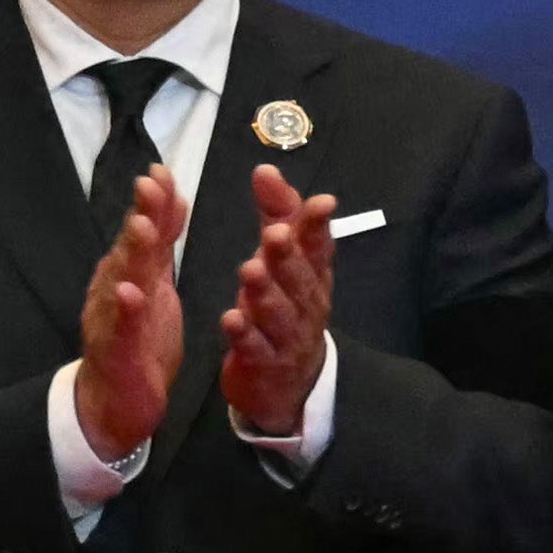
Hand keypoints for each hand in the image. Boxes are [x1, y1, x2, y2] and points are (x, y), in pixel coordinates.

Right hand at [67, 159, 192, 464]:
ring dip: (130, 254)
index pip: (144, 232)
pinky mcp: (117, 352)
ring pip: (121, 282)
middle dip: (140, 215)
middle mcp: (116, 290)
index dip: (153, 202)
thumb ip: (160, 245)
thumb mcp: (155, 285)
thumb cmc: (139, 339)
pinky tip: (131, 293)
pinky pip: (121, 329)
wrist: (117, 401)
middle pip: (130, 248)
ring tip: (142, 227)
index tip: (162, 170)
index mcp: (131, 274)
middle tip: (149, 183)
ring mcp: (112, 320)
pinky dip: (126, 311)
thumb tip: (169, 198)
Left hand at [213, 163, 338, 442]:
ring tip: (250, 271)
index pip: (319, 246)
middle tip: (276, 234)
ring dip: (266, 292)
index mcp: (313, 276)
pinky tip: (231, 320)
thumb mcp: (284, 261)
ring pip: (279, 312)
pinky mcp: (265, 363)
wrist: (290, 383)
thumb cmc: (284, 308)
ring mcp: (288, 336)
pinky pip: (256, 348)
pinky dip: (245, 335)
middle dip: (289, 256)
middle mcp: (307, 304)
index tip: (321, 203)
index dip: (318, 225)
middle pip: (300, 279)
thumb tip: (266, 169)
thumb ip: (277, 214)